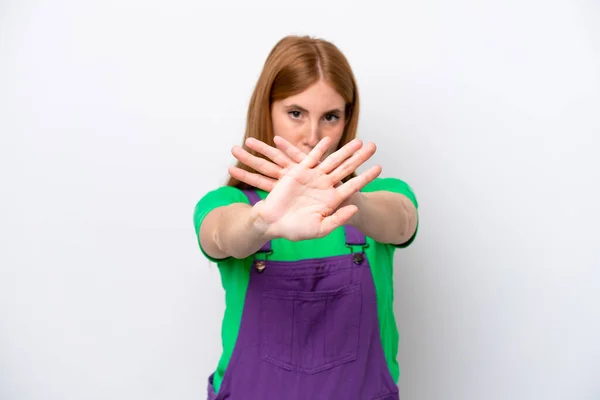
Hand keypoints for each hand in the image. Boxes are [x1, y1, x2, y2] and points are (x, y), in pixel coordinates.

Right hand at [228, 136, 380, 240]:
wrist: (273, 222)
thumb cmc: (295, 229)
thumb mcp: (320, 228)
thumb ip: (338, 219)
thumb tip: (355, 209)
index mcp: (332, 200)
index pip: (353, 185)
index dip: (366, 176)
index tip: (379, 168)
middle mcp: (325, 186)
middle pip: (346, 168)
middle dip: (360, 157)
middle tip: (374, 146)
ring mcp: (313, 178)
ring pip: (332, 160)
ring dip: (345, 150)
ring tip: (358, 140)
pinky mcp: (298, 172)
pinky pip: (311, 157)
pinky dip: (319, 149)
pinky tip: (329, 140)